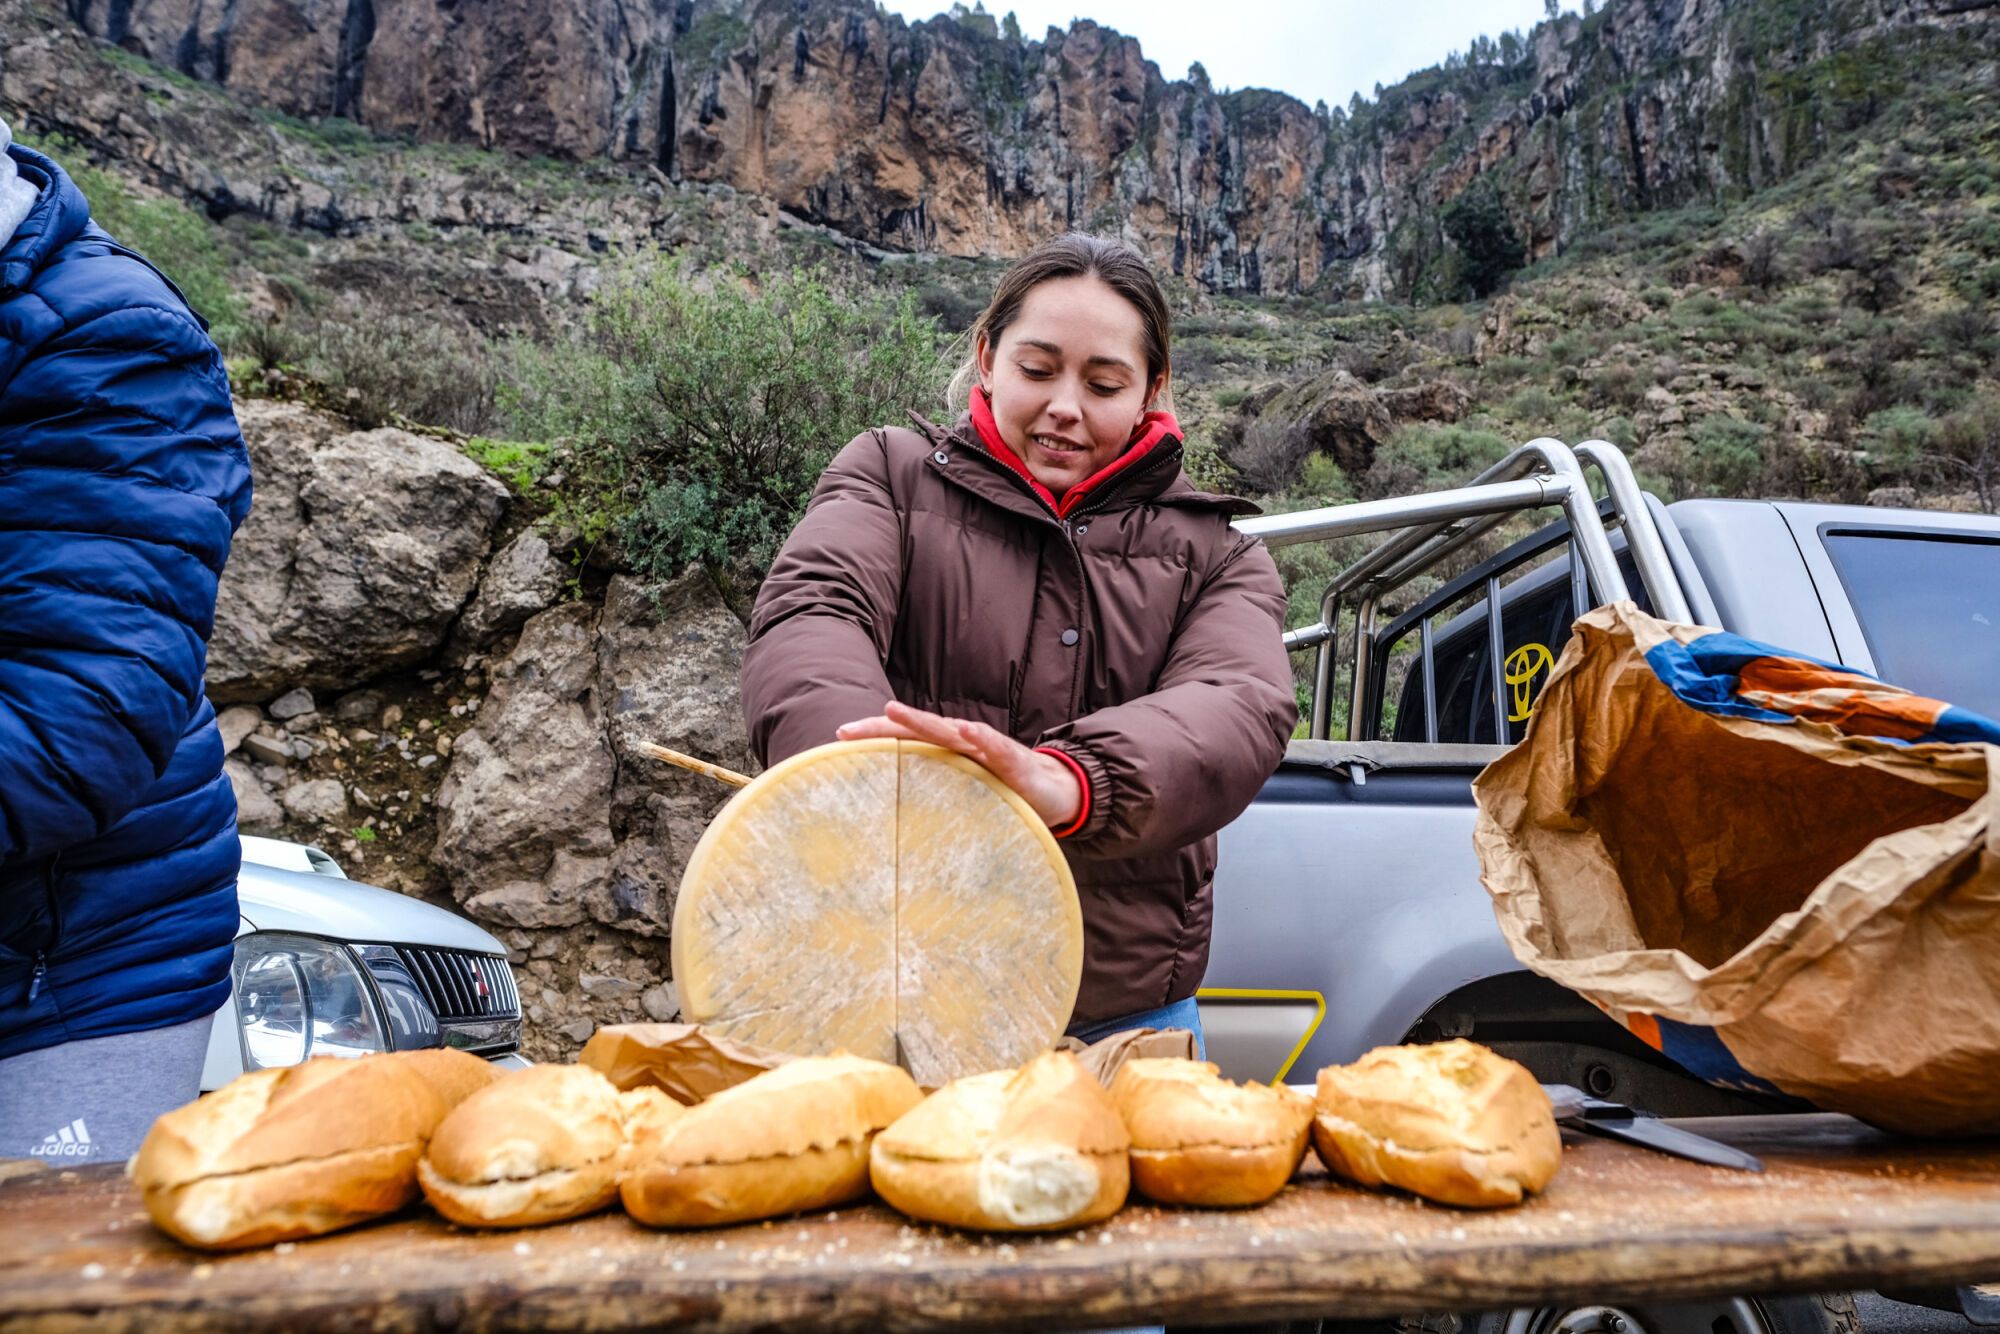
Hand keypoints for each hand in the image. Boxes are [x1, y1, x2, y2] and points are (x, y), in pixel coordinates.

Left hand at [835, 701, 1083, 829]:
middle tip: (846, 730)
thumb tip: (891, 824)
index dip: (872, 738)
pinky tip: (967, 731)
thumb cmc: (1004, 793)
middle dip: (881, 727)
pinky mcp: (1014, 760)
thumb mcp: (962, 796)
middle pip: (916, 731)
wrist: (1056, 792)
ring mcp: (987, 749)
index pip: (903, 742)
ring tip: (893, 711)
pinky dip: (982, 737)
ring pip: (949, 732)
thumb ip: (933, 801)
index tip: (837, 739)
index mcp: (946, 753)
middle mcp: (962, 744)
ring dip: (921, 720)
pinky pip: (996, 746)